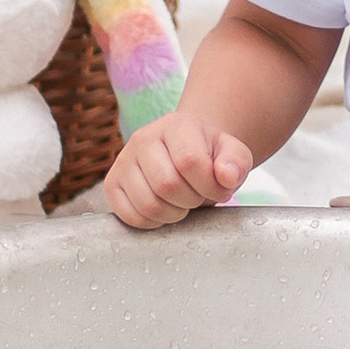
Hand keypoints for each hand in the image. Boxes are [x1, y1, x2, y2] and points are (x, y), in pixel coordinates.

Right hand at [104, 108, 254, 226]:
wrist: (186, 156)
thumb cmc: (209, 157)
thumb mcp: (233, 154)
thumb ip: (237, 162)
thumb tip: (226, 176)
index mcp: (175, 125)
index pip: (190, 161)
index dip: (209, 185)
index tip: (219, 189)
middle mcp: (143, 138)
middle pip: (167, 185)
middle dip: (192, 200)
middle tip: (198, 197)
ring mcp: (123, 162)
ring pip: (148, 204)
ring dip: (174, 214)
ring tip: (182, 203)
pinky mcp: (112, 185)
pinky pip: (131, 216)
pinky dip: (153, 222)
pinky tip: (165, 209)